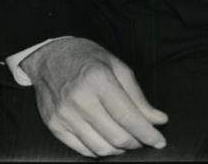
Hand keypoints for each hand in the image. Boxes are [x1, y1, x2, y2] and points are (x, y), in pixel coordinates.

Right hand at [22, 37, 167, 157]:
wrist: (48, 55)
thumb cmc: (85, 58)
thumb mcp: (115, 66)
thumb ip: (138, 96)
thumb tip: (159, 120)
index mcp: (98, 80)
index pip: (129, 117)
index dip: (148, 133)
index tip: (159, 140)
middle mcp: (80, 99)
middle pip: (118, 137)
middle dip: (136, 142)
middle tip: (141, 137)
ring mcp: (65, 114)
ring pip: (102, 149)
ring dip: (119, 149)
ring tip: (124, 138)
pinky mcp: (54, 125)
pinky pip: (83, 150)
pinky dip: (99, 150)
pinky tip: (105, 139)